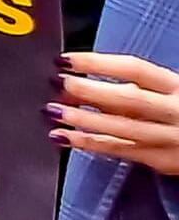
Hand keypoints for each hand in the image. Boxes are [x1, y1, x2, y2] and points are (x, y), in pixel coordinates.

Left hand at [55, 51, 178, 175]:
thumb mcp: (169, 91)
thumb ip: (137, 87)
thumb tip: (82, 80)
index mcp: (178, 86)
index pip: (135, 69)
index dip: (98, 63)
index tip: (65, 60)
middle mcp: (176, 110)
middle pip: (129, 98)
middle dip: (89, 91)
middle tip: (57, 84)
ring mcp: (170, 137)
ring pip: (122, 127)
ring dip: (83, 119)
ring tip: (52, 111)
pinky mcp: (162, 159)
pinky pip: (120, 149)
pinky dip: (89, 143)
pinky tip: (63, 137)